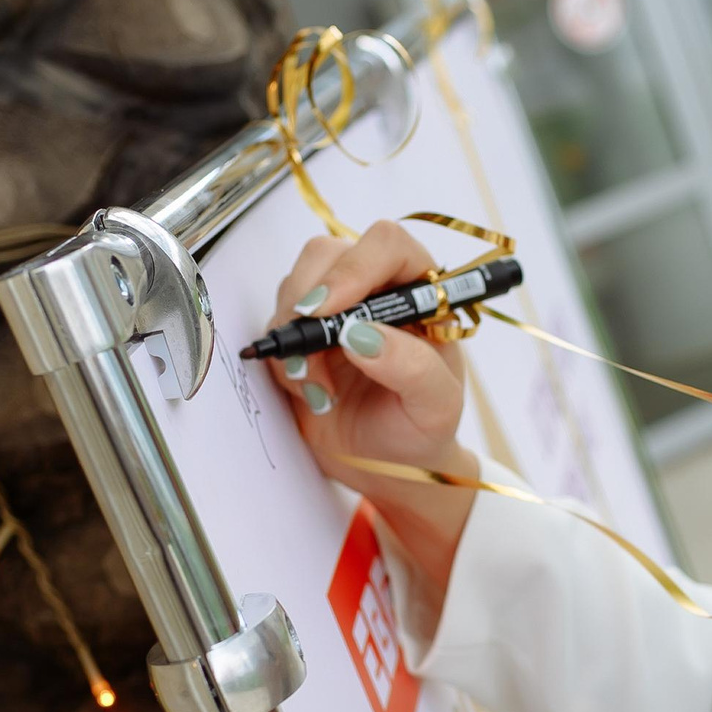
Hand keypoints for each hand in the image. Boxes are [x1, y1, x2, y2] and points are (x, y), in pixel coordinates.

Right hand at [269, 221, 479, 594]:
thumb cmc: (423, 429)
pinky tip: (313, 394)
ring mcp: (335, 309)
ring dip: (296, 339)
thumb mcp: (436, 406)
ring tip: (323, 391)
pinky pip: (275, 329)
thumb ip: (412, 367)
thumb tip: (361, 333)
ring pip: (294, 288)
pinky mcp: (303, 336)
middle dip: (310, 304)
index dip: (353, 267)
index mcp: (421, 291)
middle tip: (315, 357)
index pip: (387, 244)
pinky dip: (285, 361)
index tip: (329, 312)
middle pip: (326, 254)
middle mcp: (376, 288)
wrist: (390, 467)